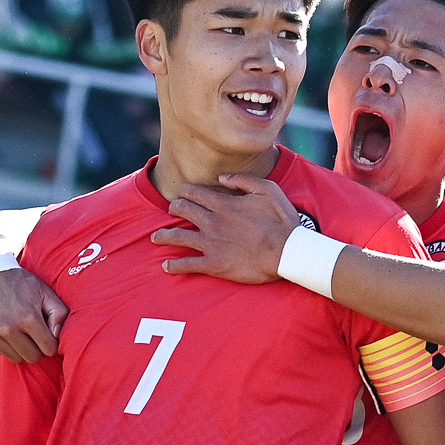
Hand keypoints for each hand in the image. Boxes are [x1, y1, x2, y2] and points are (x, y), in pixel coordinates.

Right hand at [0, 269, 68, 362]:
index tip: (49, 335)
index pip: (48, 349)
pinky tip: (6, 329)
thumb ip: (59, 314)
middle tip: (35, 334)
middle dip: (37, 348)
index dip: (51, 343)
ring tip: (22, 332)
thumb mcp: (46, 292)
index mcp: (28, 318)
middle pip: (32, 357)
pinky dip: (6, 345)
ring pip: (15, 358)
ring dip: (22, 349)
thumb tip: (57, 336)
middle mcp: (8, 328)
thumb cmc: (22, 284)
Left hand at [151, 173, 300, 283]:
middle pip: (182, 211)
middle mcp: (212, 222)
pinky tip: (167, 267)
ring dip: (164, 236)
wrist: (288, 253)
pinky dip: (175, 266)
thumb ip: (242, 180)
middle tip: (171, 210)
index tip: (183, 193)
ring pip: (178, 237)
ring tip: (156, 238)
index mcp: (223, 204)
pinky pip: (188, 265)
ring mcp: (211, 244)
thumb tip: (221, 178)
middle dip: (174, 208)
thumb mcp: (268, 190)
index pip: (194, 193)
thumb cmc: (281, 221)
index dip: (185, 191)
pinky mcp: (214, 265)